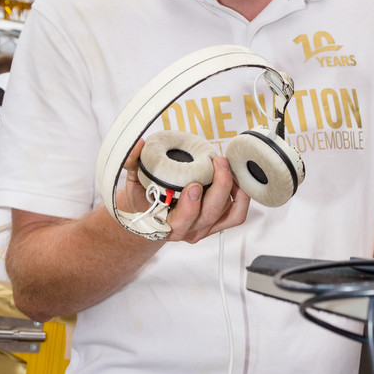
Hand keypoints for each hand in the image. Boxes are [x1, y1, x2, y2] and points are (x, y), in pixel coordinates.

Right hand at [121, 139, 250, 243]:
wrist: (148, 215)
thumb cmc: (143, 197)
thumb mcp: (132, 180)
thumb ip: (132, 162)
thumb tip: (138, 143)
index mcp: (163, 224)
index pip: (180, 222)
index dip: (189, 206)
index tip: (193, 185)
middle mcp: (185, 230)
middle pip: (208, 214)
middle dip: (218, 188)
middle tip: (217, 162)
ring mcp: (202, 228)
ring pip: (224, 213)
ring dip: (230, 188)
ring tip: (224, 165)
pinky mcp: (216, 224)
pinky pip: (236, 215)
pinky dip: (241, 198)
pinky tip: (236, 180)